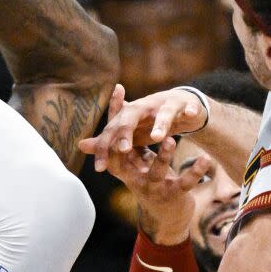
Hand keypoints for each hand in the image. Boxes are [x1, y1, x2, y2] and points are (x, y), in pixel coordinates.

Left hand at [80, 84, 210, 171]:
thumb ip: (109, 139)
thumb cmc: (151, 122)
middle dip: (126, 132)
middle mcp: (146, 105)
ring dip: (160, 123)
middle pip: (131, 115)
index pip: (112, 130)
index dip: (104, 147)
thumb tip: (81, 145)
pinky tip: (189, 115)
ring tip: (158, 137)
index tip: (99, 168)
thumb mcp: (131, 133)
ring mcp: (167, 103)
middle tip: (122, 149)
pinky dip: (189, 110)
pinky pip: (188, 107)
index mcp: (129, 114)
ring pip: (163, 112)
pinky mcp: (186, 104)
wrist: (181, 106)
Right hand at [104, 115, 212, 245]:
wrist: (166, 217)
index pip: (114, 139)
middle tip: (132, 121)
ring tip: (171, 139)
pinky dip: (195, 171)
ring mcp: (154, 187)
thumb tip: (92, 128)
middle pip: (128, 158)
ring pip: (157, 171)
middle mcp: (135, 178)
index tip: (120, 90)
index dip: (115, 115)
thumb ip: (122, 141)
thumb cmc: (147, 181)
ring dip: (163, 156)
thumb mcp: (134, 162)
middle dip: (130, 140)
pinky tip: (205, 159)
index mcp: (124, 167)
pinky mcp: (174, 195)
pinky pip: (185, 183)